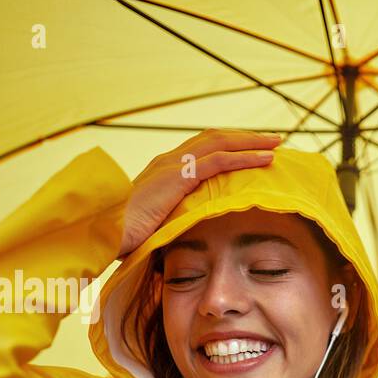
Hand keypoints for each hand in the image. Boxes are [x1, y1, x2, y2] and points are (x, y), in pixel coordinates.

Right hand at [117, 129, 283, 258]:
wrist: (101, 235)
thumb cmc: (123, 239)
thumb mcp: (156, 227)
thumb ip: (175, 223)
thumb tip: (191, 238)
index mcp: (164, 170)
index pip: (202, 149)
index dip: (229, 147)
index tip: (254, 150)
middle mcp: (168, 161)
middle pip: (214, 138)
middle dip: (245, 138)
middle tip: (273, 139)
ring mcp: (172, 165)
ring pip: (220, 143)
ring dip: (251, 142)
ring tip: (276, 143)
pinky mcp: (177, 176)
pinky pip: (218, 161)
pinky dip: (245, 158)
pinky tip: (265, 159)